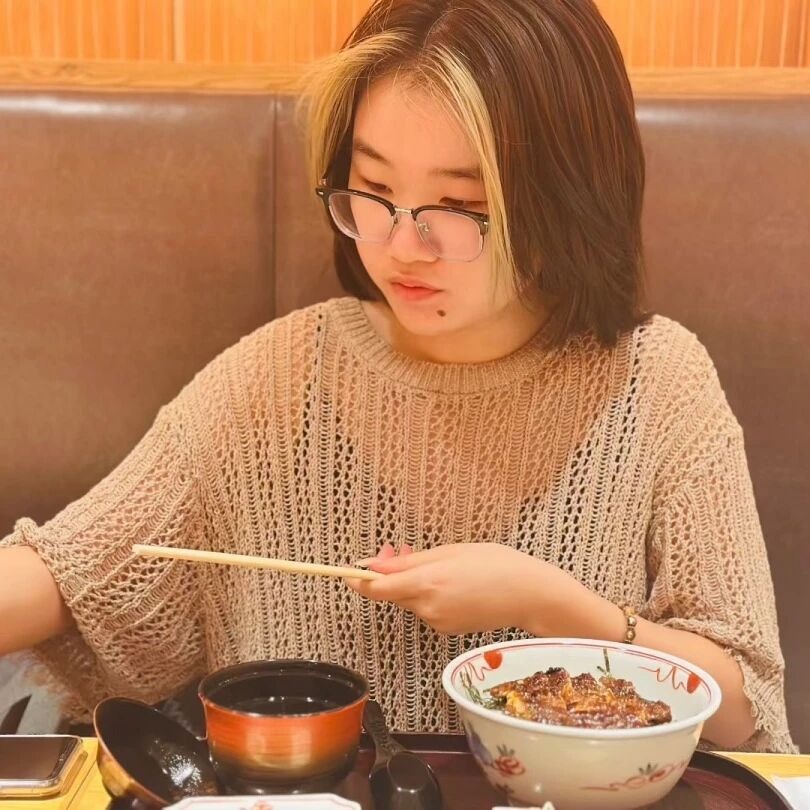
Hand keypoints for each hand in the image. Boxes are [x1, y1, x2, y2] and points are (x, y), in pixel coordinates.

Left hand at [345, 542, 584, 635]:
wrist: (530, 594)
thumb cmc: (495, 564)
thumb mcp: (448, 552)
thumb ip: (408, 562)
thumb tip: (373, 567)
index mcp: (425, 584)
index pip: (375, 589)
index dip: (357, 580)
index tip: (347, 570)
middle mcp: (427, 608)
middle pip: (392, 593)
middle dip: (389, 573)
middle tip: (398, 548)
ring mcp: (438, 622)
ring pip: (410, 599)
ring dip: (411, 581)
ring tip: (435, 560)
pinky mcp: (448, 629)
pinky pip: (427, 608)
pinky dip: (428, 593)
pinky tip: (449, 580)